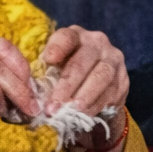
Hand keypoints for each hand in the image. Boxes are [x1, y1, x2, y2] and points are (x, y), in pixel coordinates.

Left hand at [40, 26, 129, 151]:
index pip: (66, 37)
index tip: (47, 60)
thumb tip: (29, 91)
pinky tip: (83, 116)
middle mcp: (97, 43)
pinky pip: (111, 93)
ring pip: (101, 77)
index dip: (57, 47)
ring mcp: (113, 60)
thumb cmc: (66, 76)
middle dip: (66, 86)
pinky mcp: (123, 79)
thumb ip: (45, 73)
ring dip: (83, 98)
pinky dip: (96, 106)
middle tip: (52, 107)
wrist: (94, 90)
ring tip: (69, 112)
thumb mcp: (54, 69)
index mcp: (75, 36)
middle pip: (82, 62)